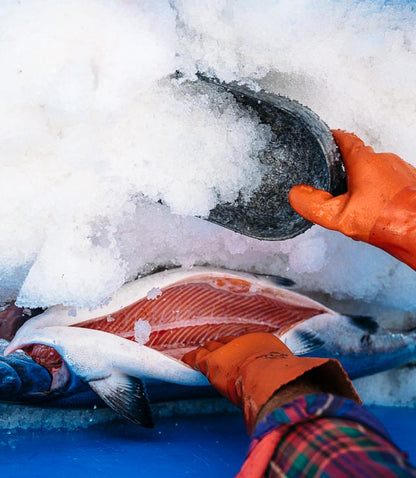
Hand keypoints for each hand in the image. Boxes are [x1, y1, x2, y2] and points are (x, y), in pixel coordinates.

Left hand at [182, 333, 359, 432]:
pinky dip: (193, 358)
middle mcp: (243, 342)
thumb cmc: (289, 377)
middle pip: (227, 340)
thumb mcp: (297, 368)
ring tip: (198, 350)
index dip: (238, 343)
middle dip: (221, 344)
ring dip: (206, 351)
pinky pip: (198, 359)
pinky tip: (185, 357)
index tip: (235, 344)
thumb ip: (303, 368)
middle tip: (214, 344)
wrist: (275, 381)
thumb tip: (327, 372)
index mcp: (262, 341)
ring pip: (211, 348)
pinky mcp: (214, 364)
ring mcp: (228, 351)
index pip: (244, 340)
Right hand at [289, 130, 415, 240]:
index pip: (346, 139)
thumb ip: (312, 204)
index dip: (334, 138)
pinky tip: (376, 209)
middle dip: (348, 168)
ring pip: (377, 171)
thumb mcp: (338, 216)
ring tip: (356, 202)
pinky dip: (381, 191)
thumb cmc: (386, 220)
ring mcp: (402, 171)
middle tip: (335, 183)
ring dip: (366, 181)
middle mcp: (385, 160)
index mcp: (364, 161)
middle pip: (361, 157)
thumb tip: (296, 194)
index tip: (326, 138)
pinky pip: (391, 181)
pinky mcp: (412, 183)